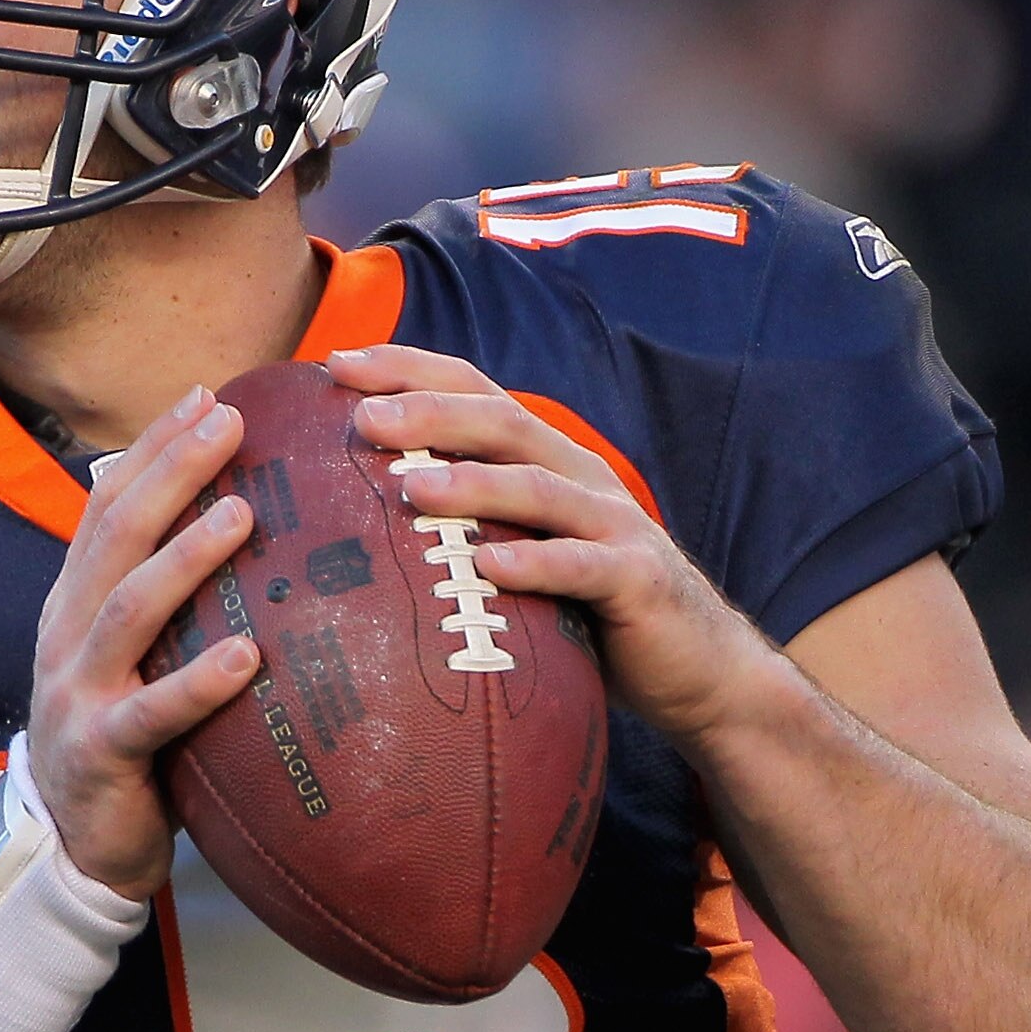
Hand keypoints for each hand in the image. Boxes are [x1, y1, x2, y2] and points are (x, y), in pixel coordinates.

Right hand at [29, 384, 260, 891]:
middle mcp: (69, 632)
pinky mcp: (101, 750)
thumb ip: (168, 598)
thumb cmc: (126, 737)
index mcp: (76, 601)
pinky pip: (153, 712)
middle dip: (171, 472)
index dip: (153, 447)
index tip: (206, 395)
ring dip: (186, 557)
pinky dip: (199, 682)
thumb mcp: (136, 655)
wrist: (73, 841)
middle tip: (229, 422)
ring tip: (242, 515)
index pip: (109, 504)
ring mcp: (79, 690)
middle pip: (117, 535)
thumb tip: (247, 524)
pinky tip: (246, 658)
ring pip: (130, 609)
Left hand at [327, 343, 780, 746]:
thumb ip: (466, 522)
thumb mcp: (522, 549)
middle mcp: (579, 476)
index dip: (409, 369)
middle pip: (502, 423)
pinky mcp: (637, 580)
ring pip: (538, 488)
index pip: (474, 391)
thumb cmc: (585, 610)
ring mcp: (613, 524)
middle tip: (363, 418)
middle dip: (429, 413)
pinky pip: (582, 567)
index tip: (336, 365)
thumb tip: (354, 515)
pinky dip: (536, 563)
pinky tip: (490, 566)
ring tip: (410, 486)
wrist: (694, 667)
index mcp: (546, 458)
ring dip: (471, 483)